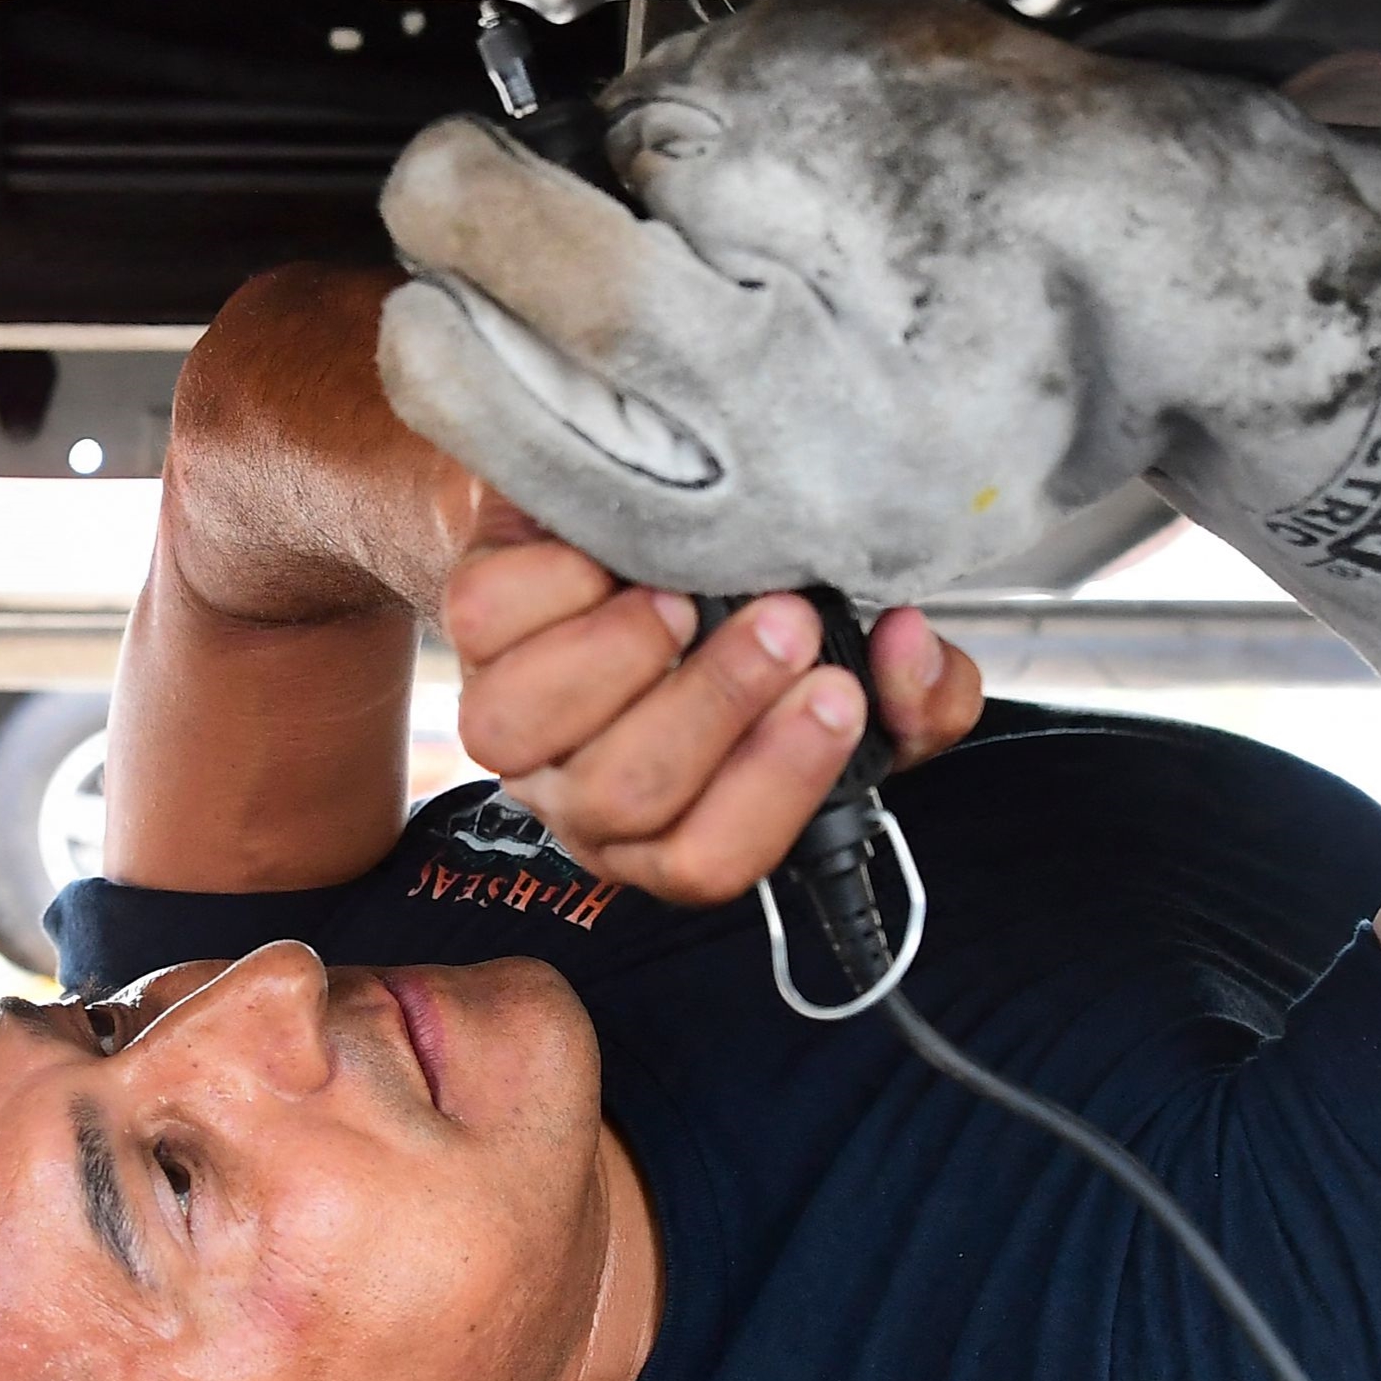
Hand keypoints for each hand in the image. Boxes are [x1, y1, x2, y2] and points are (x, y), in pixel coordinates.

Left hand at [438, 503, 980, 906]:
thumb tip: (912, 653)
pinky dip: (556, 584)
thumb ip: (913, 690)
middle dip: (717, 705)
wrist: (633, 519)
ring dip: (624, 658)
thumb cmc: (746, 613)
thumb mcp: (851, 661)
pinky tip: (613, 559)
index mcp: (675, 820)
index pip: (710, 862)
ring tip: (691, 597)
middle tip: (787, 624)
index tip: (839, 696)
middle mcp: (581, 790)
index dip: (774, 788)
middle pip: (627, 797)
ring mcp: (514, 717)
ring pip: (527, 734)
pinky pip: (487, 622)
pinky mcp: (467, 632)